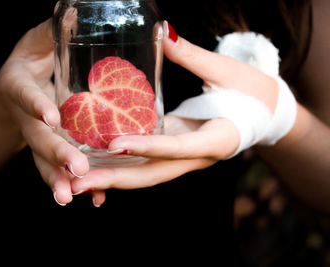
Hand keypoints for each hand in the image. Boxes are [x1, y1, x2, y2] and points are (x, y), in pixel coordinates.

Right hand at [0, 19, 103, 205]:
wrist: (14, 93)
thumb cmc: (28, 65)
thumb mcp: (35, 45)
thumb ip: (49, 33)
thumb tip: (69, 9)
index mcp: (19, 88)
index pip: (27, 97)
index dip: (36, 106)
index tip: (49, 115)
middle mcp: (27, 119)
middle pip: (39, 139)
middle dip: (57, 155)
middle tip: (77, 170)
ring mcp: (38, 138)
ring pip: (46, 163)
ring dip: (59, 180)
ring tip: (72, 198)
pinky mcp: (51, 150)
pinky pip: (62, 170)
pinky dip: (77, 186)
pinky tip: (96, 199)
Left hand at [71, 22, 280, 200]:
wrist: (267, 113)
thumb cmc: (253, 90)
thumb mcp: (227, 71)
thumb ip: (194, 56)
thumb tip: (164, 31)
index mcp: (217, 138)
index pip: (178, 147)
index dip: (148, 147)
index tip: (115, 145)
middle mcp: (197, 157)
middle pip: (153, 174)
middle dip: (116, 180)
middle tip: (78, 183)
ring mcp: (184, 159)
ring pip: (146, 175)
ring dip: (112, 179)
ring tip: (75, 182)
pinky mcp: (175, 153)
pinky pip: (146, 164)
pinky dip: (120, 167)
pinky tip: (92, 166)